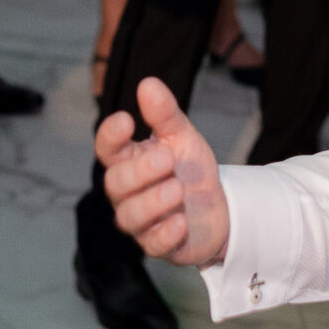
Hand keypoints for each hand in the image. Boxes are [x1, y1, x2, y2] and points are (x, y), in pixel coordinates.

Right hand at [97, 78, 230, 267]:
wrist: (221, 208)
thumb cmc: (191, 170)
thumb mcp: (183, 138)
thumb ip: (165, 114)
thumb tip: (148, 83)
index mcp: (129, 161)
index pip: (106, 148)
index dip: (110, 136)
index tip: (127, 121)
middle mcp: (128, 193)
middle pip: (115, 183)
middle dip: (139, 171)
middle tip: (167, 159)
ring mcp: (142, 222)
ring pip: (129, 217)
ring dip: (153, 202)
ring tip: (178, 189)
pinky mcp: (159, 245)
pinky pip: (152, 244)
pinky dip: (165, 233)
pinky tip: (181, 221)